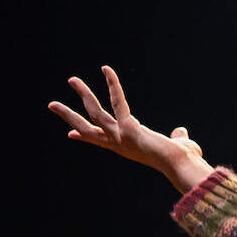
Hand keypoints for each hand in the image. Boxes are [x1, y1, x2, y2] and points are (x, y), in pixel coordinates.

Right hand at [49, 67, 212, 191]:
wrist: (184, 167)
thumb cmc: (184, 160)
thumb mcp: (177, 147)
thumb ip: (177, 138)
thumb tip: (181, 132)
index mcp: (126, 148)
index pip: (100, 141)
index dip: (84, 136)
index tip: (70, 134)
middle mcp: (119, 144)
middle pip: (87, 128)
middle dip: (69, 115)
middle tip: (51, 104)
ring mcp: (121, 136)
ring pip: (94, 113)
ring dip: (83, 94)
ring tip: (72, 79)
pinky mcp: (129, 128)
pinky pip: (118, 101)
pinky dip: (113, 84)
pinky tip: (106, 69)